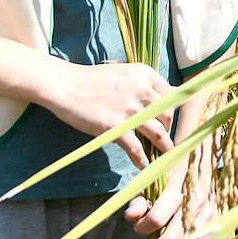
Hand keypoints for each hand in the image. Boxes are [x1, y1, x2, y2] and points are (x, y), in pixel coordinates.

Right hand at [39, 60, 173, 167]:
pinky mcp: (115, 127)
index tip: (167, 120)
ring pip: (158, 133)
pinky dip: (142, 159)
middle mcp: (142, 90)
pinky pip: (136, 148)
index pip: (171, 96)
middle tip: (162, 137)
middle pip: (167, 115)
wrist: (66, 85)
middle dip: (167, 128)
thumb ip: (141, 85)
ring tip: (164, 155)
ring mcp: (130, 109)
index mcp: (145, 74)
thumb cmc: (92, 80)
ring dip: (163, 146)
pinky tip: (143, 164)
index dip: (170, 110)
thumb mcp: (123, 73)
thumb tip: (160, 101)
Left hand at [134, 157, 215, 238]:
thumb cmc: (177, 170)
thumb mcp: (157, 177)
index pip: (157, 218)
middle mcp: (197, 207)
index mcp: (180, 191)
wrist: (207, 161)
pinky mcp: (219, 228)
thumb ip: (141, 198)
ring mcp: (211, 219)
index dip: (143, 229)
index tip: (137, 231)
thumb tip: (129, 217)